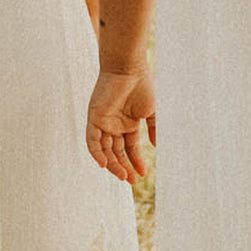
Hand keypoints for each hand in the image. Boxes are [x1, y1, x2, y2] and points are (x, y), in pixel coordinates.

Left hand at [86, 68, 155, 184]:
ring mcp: (104, 122)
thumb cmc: (142, 85)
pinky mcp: (94, 118)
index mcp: (128, 123)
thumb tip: (157, 146)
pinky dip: (97, 153)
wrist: (129, 68)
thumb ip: (154, 128)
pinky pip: (92, 141)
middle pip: (117, 153)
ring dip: (113, 165)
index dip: (136, 162)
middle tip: (132, 181)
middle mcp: (115, 125)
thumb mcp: (152, 111)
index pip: (130, 148)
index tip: (143, 174)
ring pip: (105, 150)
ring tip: (124, 176)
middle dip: (124, 167)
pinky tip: (105, 165)